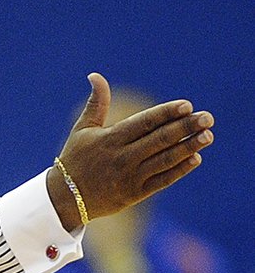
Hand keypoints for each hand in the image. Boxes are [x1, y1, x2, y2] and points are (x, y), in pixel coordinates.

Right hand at [48, 73, 213, 230]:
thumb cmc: (75, 158)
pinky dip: (179, 170)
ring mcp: (129, 177)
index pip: (143, 123)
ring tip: (207, 136)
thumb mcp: (82, 129)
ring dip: (188, 148)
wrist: (65, 197)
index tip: (187, 105)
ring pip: (164, 160)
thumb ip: (96, 103)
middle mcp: (121, 157)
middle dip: (185, 128)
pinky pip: (162, 181)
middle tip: (207, 117)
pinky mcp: (134, 194)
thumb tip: (95, 75)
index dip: (165, 113)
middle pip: (159, 140)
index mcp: (110, 138)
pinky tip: (195, 158)